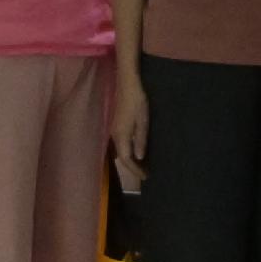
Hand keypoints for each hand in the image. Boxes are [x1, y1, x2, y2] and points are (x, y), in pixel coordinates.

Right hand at [111, 76, 150, 191]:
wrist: (128, 84)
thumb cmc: (137, 101)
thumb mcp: (143, 121)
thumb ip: (141, 139)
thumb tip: (139, 157)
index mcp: (121, 136)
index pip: (126, 159)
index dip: (135, 170)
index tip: (145, 177)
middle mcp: (115, 135)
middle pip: (122, 157)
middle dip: (133, 167)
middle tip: (146, 174)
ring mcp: (115, 130)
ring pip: (121, 151)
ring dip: (131, 160)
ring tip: (143, 165)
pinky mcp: (117, 125)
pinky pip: (122, 144)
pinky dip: (129, 151)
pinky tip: (137, 151)